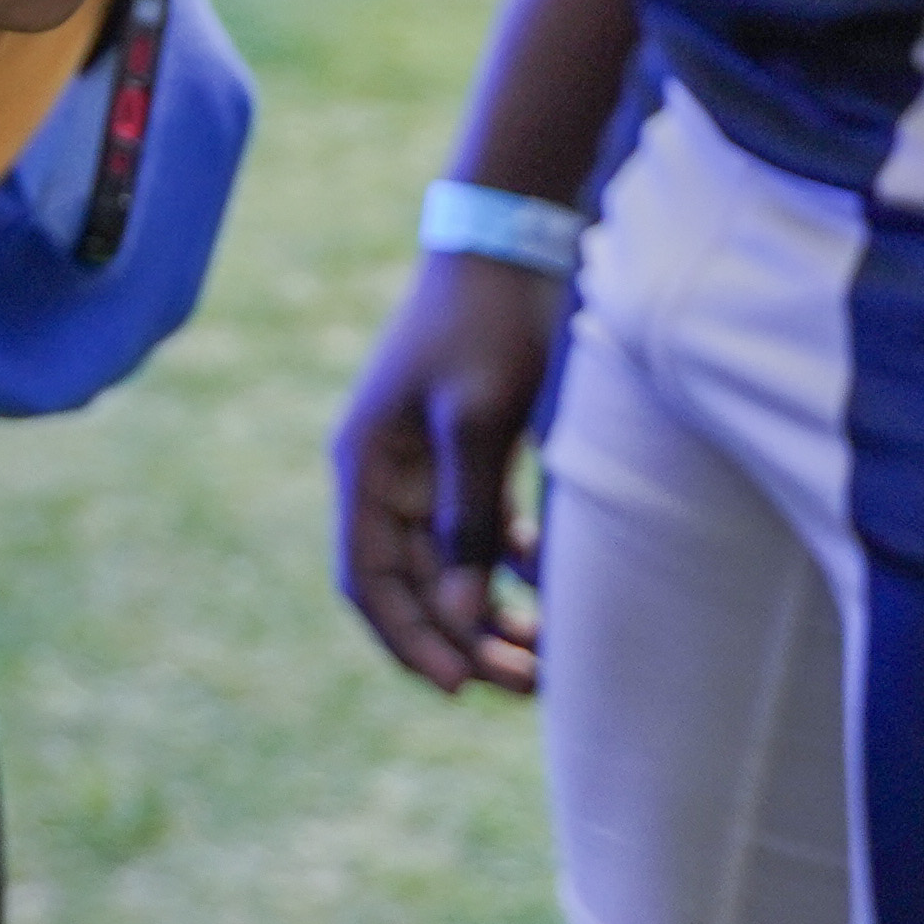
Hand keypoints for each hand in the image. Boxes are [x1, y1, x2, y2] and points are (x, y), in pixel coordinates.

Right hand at [332, 251, 564, 692]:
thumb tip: (459, 620)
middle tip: (525, 684)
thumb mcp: (479, 420)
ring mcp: (426, 466)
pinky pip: (484, 534)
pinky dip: (514, 568)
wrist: (516, 236)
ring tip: (547, 659)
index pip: (366, 581)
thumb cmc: (489, 320)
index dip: (407, 640)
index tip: (458, 687)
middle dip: (463, 642)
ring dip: (492, 615)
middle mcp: (386, 474)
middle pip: (413, 586)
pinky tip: (557, 590)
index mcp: (366, 466)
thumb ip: (468, 520)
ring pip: (452, 568)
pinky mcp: (470, 453)